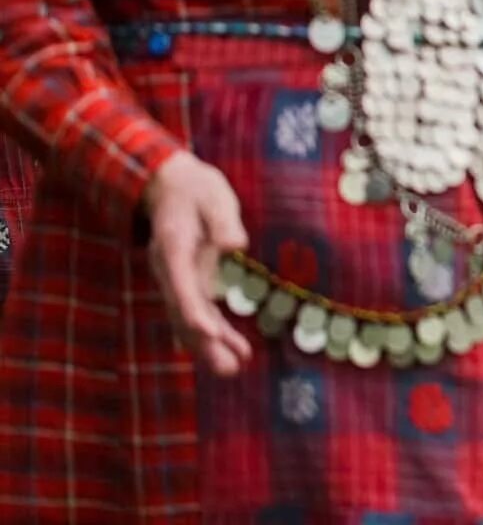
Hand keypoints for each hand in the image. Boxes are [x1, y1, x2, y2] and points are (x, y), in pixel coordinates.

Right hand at [142, 151, 251, 377]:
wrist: (172, 186)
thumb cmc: (196, 188)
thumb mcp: (212, 194)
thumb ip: (223, 220)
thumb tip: (237, 244)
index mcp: (173, 247)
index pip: (181, 284)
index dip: (193, 309)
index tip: (207, 331)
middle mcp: (170, 270)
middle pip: (183, 312)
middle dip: (204, 342)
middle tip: (228, 368)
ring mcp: (177, 279)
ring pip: (190, 319)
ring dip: (211, 345)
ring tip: (236, 369)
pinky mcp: (190, 282)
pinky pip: (201, 313)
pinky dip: (218, 332)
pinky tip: (240, 351)